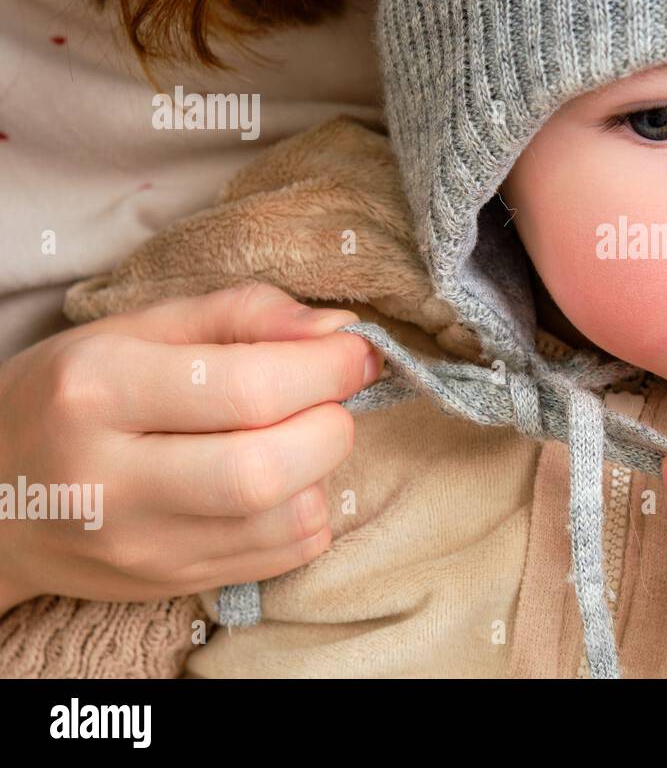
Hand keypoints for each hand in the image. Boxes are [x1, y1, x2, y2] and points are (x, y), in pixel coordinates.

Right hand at [0, 283, 382, 613]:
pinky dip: (308, 512)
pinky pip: (286, 556)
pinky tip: (280, 483)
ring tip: (295, 438)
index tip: (358, 352)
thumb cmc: (76, 394)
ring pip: (286, 519)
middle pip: (268, 467)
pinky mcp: (169, 582)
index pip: (247, 388)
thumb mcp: (140, 329)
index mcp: (98, 390)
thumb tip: (340, 330)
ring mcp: (138, 545)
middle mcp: (110, 479)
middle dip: (331, 425)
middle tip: (330, 398)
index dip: (328, 369)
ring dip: (323, 471)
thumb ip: (244, 315)